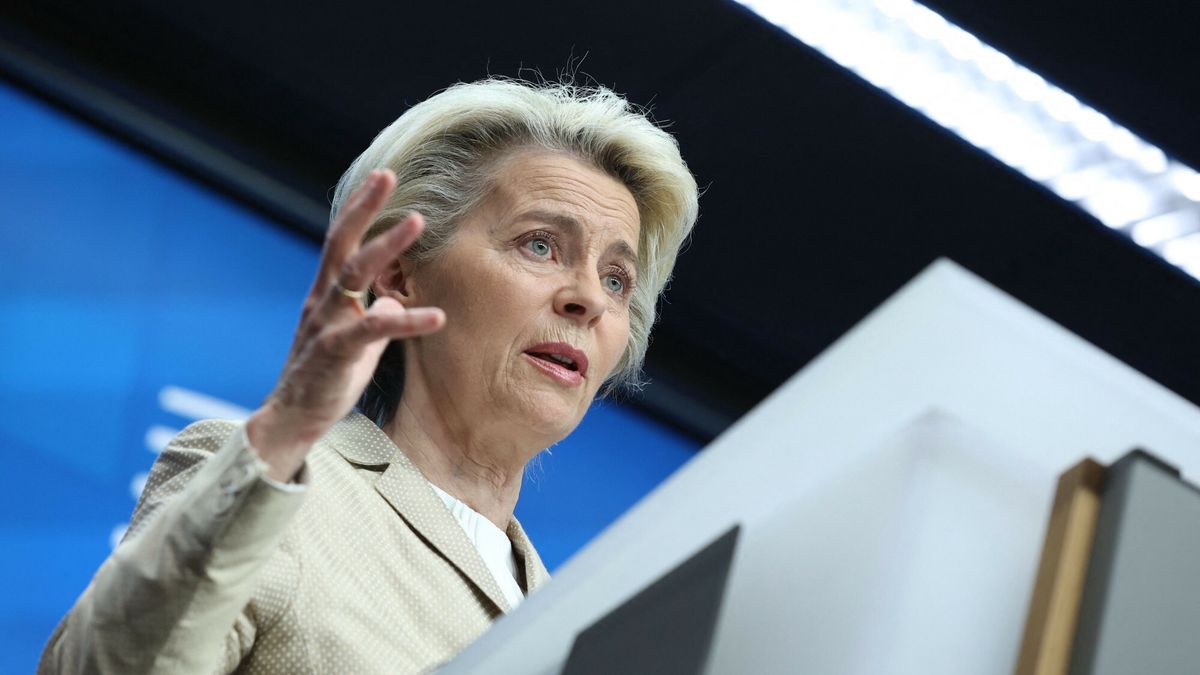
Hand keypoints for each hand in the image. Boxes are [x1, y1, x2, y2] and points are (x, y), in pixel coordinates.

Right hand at [246, 169, 444, 480]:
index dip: (358, 209)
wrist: (292, 420)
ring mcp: (326, 325)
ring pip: (353, 275)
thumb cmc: (325, 378)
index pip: (340, 241)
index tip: (380, 177)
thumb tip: (396, 300)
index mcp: (326, 296)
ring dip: (386, 246)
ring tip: (417, 221)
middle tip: (388, 175)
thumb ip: (374, 316)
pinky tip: (438, 315)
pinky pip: (373, 329)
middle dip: (363, 207)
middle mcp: (322, 302)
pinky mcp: (335, 353)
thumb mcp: (356, 342)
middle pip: (340, 243)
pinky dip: (407, 320)